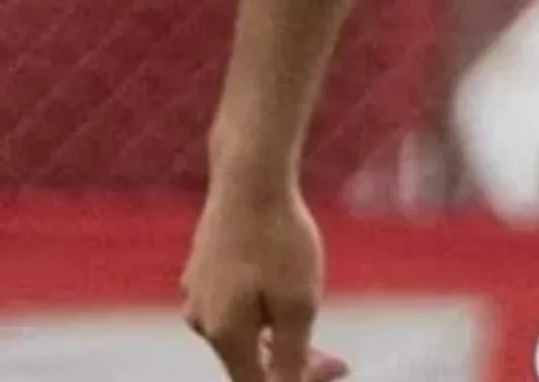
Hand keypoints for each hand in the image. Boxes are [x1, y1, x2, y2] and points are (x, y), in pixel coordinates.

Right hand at [181, 188, 349, 381]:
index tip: (335, 369)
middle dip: (292, 362)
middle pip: (247, 360)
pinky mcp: (204, 269)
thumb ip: (291, 353)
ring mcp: (197, 292)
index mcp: (222, 334)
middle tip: (336, 359)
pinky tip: (286, 285)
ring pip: (242, 330)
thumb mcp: (299, 302)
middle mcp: (201, 319)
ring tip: (313, 317)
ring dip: (278, 334)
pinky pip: (235, 303)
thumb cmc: (278, 240)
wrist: (249, 180)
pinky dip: (263, 307)